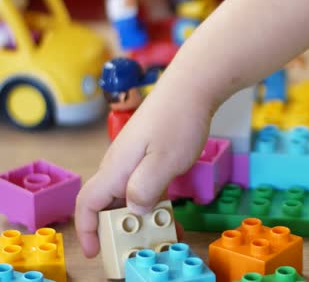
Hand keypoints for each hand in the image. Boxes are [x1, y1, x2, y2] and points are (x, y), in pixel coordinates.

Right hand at [75, 69, 219, 257]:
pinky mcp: (149, 153)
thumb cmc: (177, 121)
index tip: (95, 251)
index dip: (87, 229)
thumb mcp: (164, 162)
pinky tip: (171, 212)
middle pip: (108, 202)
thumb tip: (133, 210)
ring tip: (161, 234)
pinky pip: (145, 184)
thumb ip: (145, 189)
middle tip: (137, 245)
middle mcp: (119, 164)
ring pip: (129, 195)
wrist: (191, 88)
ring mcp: (134, 158)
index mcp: (116, 168)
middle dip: (118, 228)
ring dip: (141, 216)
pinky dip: (154, 201)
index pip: (88, 203)